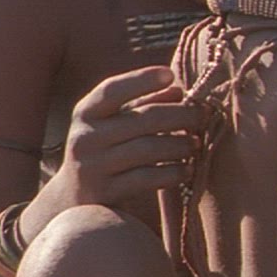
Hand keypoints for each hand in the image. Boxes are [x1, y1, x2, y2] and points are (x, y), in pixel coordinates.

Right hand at [44, 65, 202, 209]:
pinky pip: (148, 178)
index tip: (171, 75)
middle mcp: (84, 138)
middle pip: (142, 119)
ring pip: (148, 149)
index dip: (142, 79)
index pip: (112, 89)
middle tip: (202, 116)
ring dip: (180, 144)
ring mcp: (92, 167)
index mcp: (85, 113)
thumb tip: (177, 89)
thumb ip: (141, 104)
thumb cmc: (104, 152)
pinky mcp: (105, 194)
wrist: (74, 201)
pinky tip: (187, 170)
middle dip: (179, 115)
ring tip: (196, 143)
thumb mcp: (114, 124)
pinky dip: (173, 172)